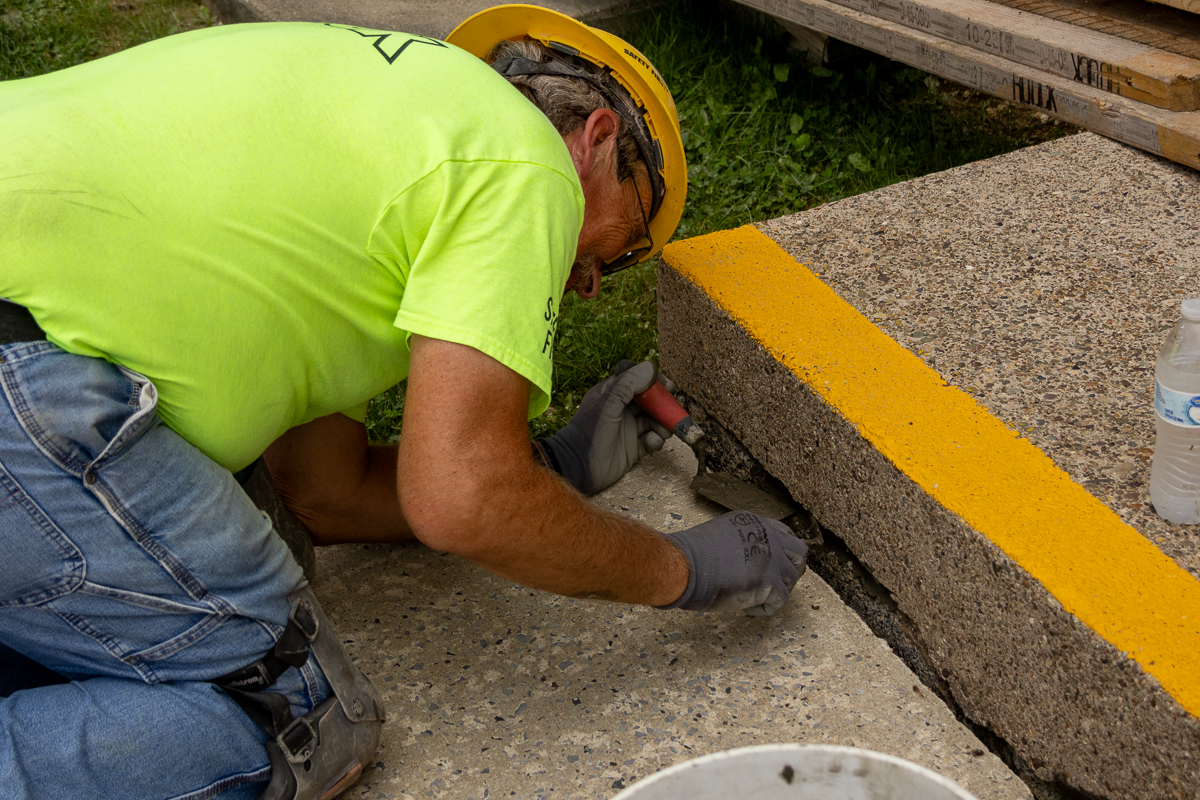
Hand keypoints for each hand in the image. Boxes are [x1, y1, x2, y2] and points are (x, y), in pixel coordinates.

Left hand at [535, 361, 672, 494]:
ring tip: (664, 431)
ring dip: (663, 425)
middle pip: (651, 402)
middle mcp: (622, 410)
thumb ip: (628, 384)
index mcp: (613, 394)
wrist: (579, 467)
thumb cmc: (590, 431)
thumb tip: (651, 367)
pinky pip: (651, 441)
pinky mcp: (632, 450)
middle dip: (664, 406)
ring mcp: (628, 430)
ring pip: (654, 422)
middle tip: (673, 411)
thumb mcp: (608, 403)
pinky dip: (656, 441)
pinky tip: (652, 442)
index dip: (655, 383)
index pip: (639, 381)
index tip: (668, 387)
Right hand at [656, 511, 808, 615]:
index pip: (784, 533)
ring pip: (792, 579)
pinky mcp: (769, 582)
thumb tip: (744, 562)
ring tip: (754, 598)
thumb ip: (739, 543)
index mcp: (754, 522)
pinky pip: (780, 601)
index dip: (781, 552)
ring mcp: (771, 559)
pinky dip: (764, 609)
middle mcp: (768, 536)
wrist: (684, 565)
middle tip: (775, 584)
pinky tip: (747, 610)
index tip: (772, 565)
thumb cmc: (690, 554)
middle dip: (792, 569)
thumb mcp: (720, 535)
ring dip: (776, 591)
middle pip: (799, 553)